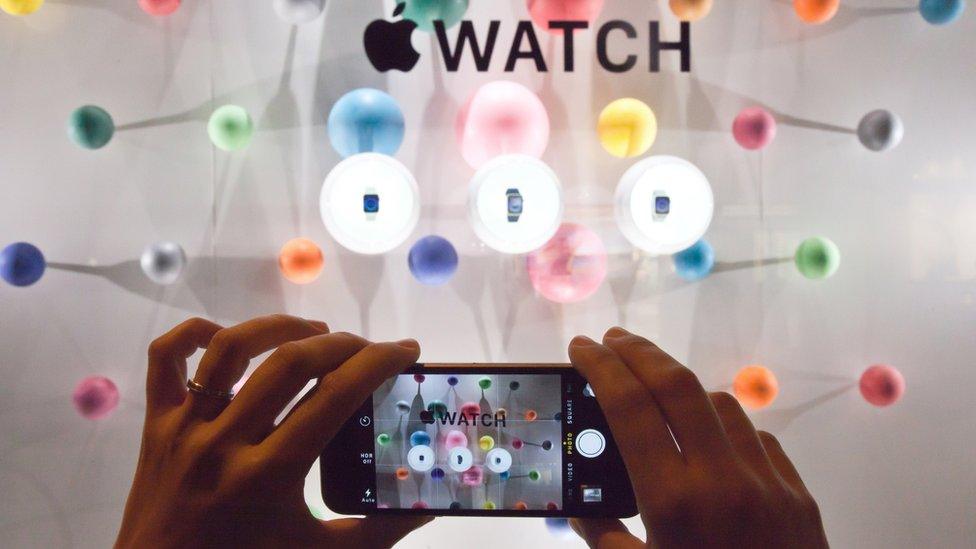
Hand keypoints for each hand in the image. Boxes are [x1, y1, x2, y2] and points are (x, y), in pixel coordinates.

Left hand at [116, 315, 429, 548]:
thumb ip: (376, 531)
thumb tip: (428, 505)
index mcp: (269, 474)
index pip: (335, 397)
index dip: (378, 363)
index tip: (405, 350)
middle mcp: (225, 441)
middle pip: (290, 363)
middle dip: (341, 343)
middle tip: (368, 348)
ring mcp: (185, 427)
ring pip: (231, 349)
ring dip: (281, 327)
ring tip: (314, 331)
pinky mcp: (155, 423)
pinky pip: (166, 359)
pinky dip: (194, 333)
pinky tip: (228, 336)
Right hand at [567, 327, 826, 548]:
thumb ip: (605, 539)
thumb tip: (579, 507)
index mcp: (675, 503)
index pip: (631, 409)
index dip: (601, 368)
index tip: (581, 347)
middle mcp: (724, 480)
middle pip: (677, 385)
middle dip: (639, 352)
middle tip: (612, 338)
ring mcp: (768, 482)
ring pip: (720, 404)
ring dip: (682, 387)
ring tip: (654, 389)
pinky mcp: (798, 493)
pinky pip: (756, 439)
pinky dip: (724, 427)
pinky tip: (708, 441)